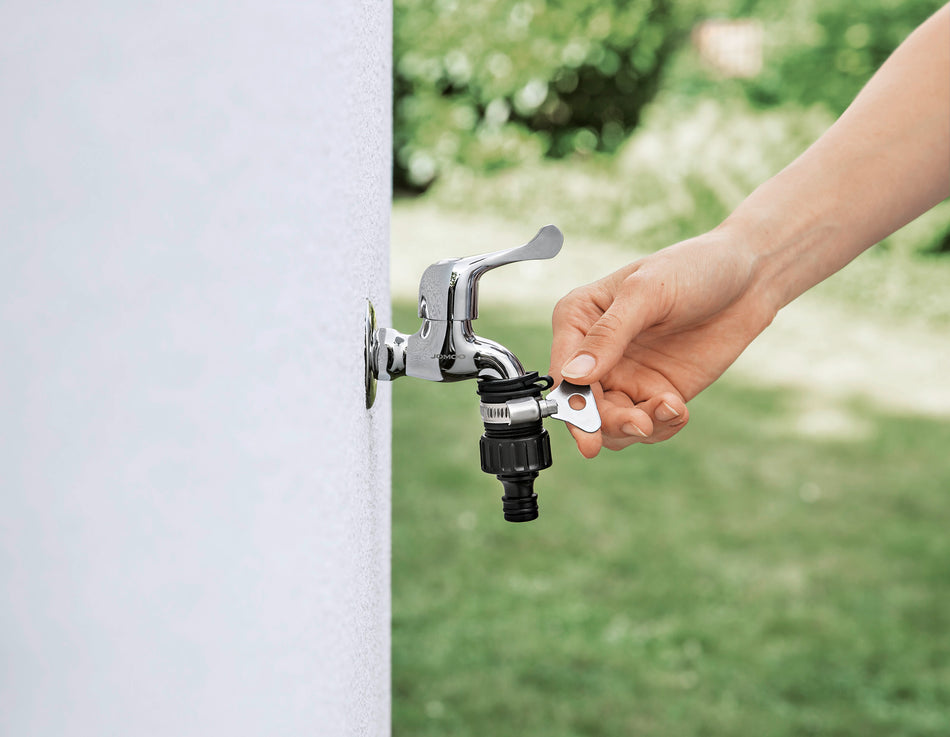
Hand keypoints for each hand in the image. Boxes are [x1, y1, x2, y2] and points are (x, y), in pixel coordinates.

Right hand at [550, 229, 775, 456]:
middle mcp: (595, 353)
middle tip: (638, 425)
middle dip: (607, 423)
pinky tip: (679, 408)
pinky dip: (662, 426)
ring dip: (635, 428)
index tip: (587, 428)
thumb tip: (573, 375)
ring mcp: (625, 375)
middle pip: (584, 406)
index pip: (562, 371)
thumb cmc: (693, 268)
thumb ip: (609, 334)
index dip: (571, 403)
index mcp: (579, 319)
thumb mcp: (647, 292)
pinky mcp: (656, 392)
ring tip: (668, 410)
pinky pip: (647, 425)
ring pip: (611, 424)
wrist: (748, 279)